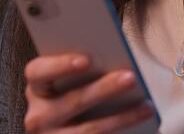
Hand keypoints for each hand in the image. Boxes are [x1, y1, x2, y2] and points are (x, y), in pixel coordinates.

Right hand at [23, 53, 154, 132]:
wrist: (63, 131)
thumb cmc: (70, 95)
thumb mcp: (66, 83)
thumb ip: (81, 68)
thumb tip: (112, 56)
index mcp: (37, 89)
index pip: (38, 72)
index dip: (60, 65)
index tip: (87, 60)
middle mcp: (39, 116)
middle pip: (73, 101)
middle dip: (104, 89)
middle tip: (131, 77)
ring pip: (90, 130)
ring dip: (121, 118)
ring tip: (146, 106)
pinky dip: (120, 133)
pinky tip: (140, 123)